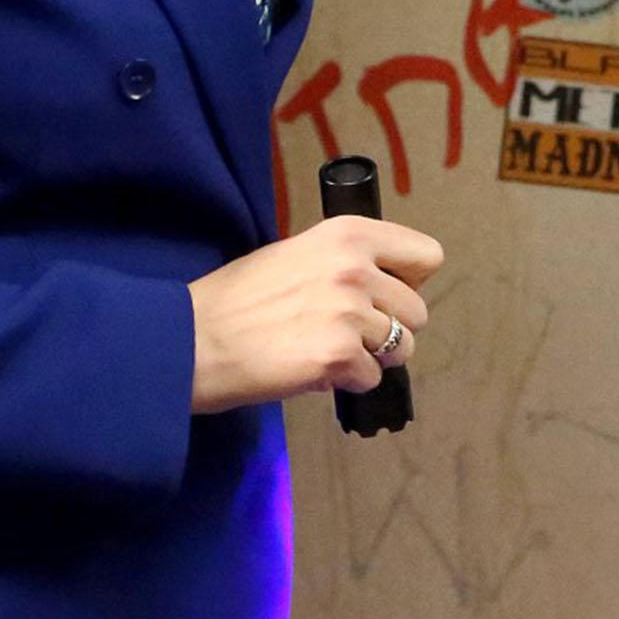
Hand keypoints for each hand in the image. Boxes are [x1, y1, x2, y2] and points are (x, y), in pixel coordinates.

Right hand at [186, 214, 443, 412]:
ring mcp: (349, 313)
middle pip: (418, 311)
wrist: (191, 339)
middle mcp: (356, 268)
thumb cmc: (236, 299)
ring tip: (329, 353)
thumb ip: (344, 264)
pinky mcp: (337, 357)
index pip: (427, 256)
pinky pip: (371, 379)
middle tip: (348, 335)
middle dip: (391, 329)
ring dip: (371, 358)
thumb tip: (383, 289)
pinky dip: (347, 382)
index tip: (383, 295)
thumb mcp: (296, 254)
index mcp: (349, 235)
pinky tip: (312, 371)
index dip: (409, 282)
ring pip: (401, 349)